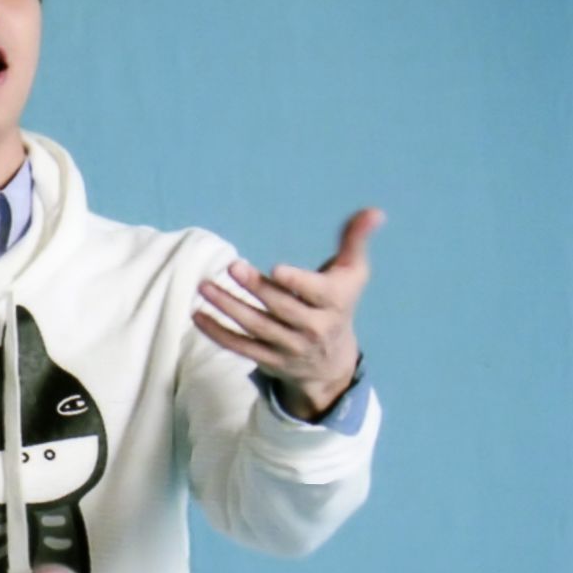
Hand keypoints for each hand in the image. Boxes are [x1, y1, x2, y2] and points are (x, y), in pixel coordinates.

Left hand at [193, 208, 383, 421]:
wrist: (332, 362)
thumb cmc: (338, 303)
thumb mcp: (352, 273)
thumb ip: (355, 240)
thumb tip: (374, 210)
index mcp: (335, 303)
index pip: (317, 293)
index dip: (296, 282)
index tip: (276, 269)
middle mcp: (314, 328)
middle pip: (281, 308)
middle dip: (256, 288)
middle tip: (231, 267)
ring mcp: (289, 346)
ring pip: (256, 327)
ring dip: (228, 307)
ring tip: (204, 287)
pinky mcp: (269, 360)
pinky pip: (239, 347)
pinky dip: (217, 332)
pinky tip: (198, 314)